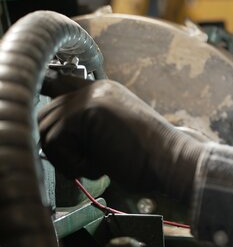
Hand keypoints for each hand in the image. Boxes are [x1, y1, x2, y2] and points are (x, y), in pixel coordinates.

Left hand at [38, 78, 205, 202]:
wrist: (173, 161)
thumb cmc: (149, 157)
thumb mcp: (113, 134)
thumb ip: (86, 125)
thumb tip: (50, 129)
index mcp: (104, 91)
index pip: (60, 84)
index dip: (48, 92)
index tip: (46, 93)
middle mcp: (94, 89)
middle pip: (44, 114)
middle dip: (58, 146)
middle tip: (87, 161)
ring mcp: (89, 97)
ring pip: (46, 129)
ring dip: (68, 157)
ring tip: (99, 161)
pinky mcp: (84, 111)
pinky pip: (54, 142)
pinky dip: (75, 162)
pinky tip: (102, 163)